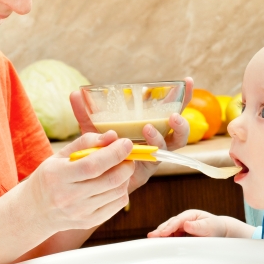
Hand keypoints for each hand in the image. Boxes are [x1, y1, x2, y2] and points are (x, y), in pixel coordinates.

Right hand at [25, 132, 134, 231]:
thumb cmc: (50, 177)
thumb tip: (113, 136)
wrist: (36, 210)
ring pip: (118, 192)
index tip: (127, 143)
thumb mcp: (60, 155)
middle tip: (127, 154)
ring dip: (125, 176)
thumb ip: (86, 142)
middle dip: (126, 164)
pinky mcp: (90, 221)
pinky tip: (113, 182)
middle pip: (110, 180)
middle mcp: (68, 197)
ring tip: (118, 167)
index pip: (93, 165)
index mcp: (57, 176)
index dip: (114, 153)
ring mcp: (80, 213)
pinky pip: (118, 204)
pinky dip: (122, 189)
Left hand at [70, 77, 193, 192]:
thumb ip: (85, 113)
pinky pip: (153, 163)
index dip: (183, 96)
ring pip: (171, 146)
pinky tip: (138, 153)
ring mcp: (154, 156)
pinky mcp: (146, 171)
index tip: (188, 81)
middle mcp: (156, 140)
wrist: (91, 182)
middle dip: (182, 121)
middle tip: (173, 114)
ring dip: (164, 136)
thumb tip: (74, 92)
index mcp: (149, 125)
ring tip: (148, 128)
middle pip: (179, 129)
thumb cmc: (98, 152)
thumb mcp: (91, 130)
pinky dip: (148, 155)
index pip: (169, 108)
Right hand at [147, 209, 227, 237]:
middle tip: (151, 236)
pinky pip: (171, 236)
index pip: (177, 220)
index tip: (163, 233)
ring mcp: (181, 227)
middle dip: (160, 230)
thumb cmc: (215, 227)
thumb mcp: (209, 226)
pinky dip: (165, 239)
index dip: (170, 227)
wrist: (219, 231)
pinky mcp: (180, 234)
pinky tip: (159, 243)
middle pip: (170, 224)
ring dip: (161, 234)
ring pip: (168, 230)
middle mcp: (183, 220)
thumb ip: (198, 226)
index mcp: (190, 215)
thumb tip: (186, 223)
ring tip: (152, 239)